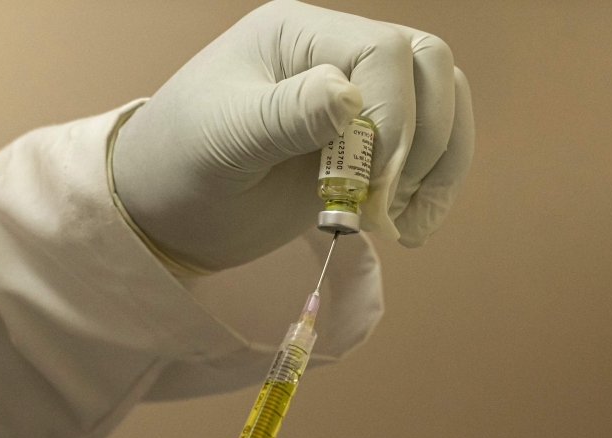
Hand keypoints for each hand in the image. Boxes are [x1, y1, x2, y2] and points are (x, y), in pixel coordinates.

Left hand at [113, 0, 474, 270]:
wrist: (168, 212)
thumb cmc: (180, 164)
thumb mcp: (223, 138)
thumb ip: (285, 115)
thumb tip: (349, 95)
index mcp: (299, 34)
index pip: (383, 51)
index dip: (394, 115)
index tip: (367, 180)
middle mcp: (336, 57)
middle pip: (429, 66)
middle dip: (422, 139)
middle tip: (382, 200)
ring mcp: (358, 103)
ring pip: (443, 105)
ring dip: (438, 167)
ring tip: (400, 224)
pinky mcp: (367, 149)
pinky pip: (428, 151)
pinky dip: (432, 188)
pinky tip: (406, 227)